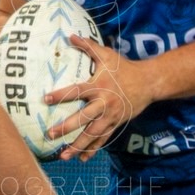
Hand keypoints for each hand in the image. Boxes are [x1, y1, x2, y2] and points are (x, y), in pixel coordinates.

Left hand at [44, 35, 152, 160]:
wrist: (149, 83)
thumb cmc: (124, 68)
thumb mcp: (107, 55)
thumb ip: (88, 46)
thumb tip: (70, 35)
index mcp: (98, 86)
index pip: (76, 91)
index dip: (61, 95)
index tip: (45, 99)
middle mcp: (103, 104)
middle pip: (83, 118)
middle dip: (66, 128)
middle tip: (50, 134)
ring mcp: (110, 117)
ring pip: (92, 134)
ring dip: (78, 146)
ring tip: (63, 156)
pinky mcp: (116, 124)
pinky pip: (103, 139)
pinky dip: (93, 149)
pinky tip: (82, 159)